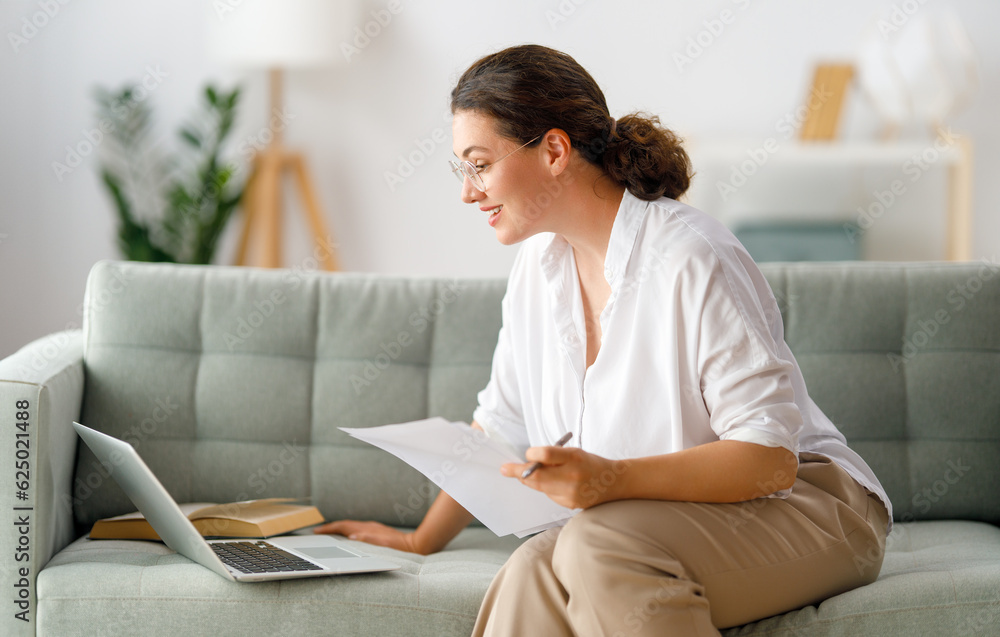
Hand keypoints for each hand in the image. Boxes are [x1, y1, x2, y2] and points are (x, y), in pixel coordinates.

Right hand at [313, 519, 422, 553]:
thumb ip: (367, 539)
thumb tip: (352, 535)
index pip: (343, 526)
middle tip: (319, 531)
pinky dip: (348, 531)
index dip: (329, 528)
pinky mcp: (377, 532)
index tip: (317, 530)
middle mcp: (369, 526)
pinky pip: (357, 529)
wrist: (414, 546)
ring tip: (329, 533)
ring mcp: (373, 528)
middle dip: (331, 527)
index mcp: (367, 529)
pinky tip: (348, 536)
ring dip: (339, 529)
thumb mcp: (383, 544)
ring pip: (351, 526)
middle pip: (345, 524)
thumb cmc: (398, 547)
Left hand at [501, 446, 626, 509]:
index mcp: (574, 457)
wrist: (613, 483)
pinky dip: (545, 488)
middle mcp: (572, 476)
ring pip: (540, 487)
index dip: (532, 454)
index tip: (525, 454)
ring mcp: (571, 493)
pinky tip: (553, 484)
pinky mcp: (569, 504)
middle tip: (505, 469)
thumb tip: (527, 460)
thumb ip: (553, 456)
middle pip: (537, 476)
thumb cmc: (590, 463)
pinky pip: (549, 495)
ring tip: (525, 474)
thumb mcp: (574, 452)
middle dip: (518, 472)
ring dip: (530, 480)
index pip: (545, 454)